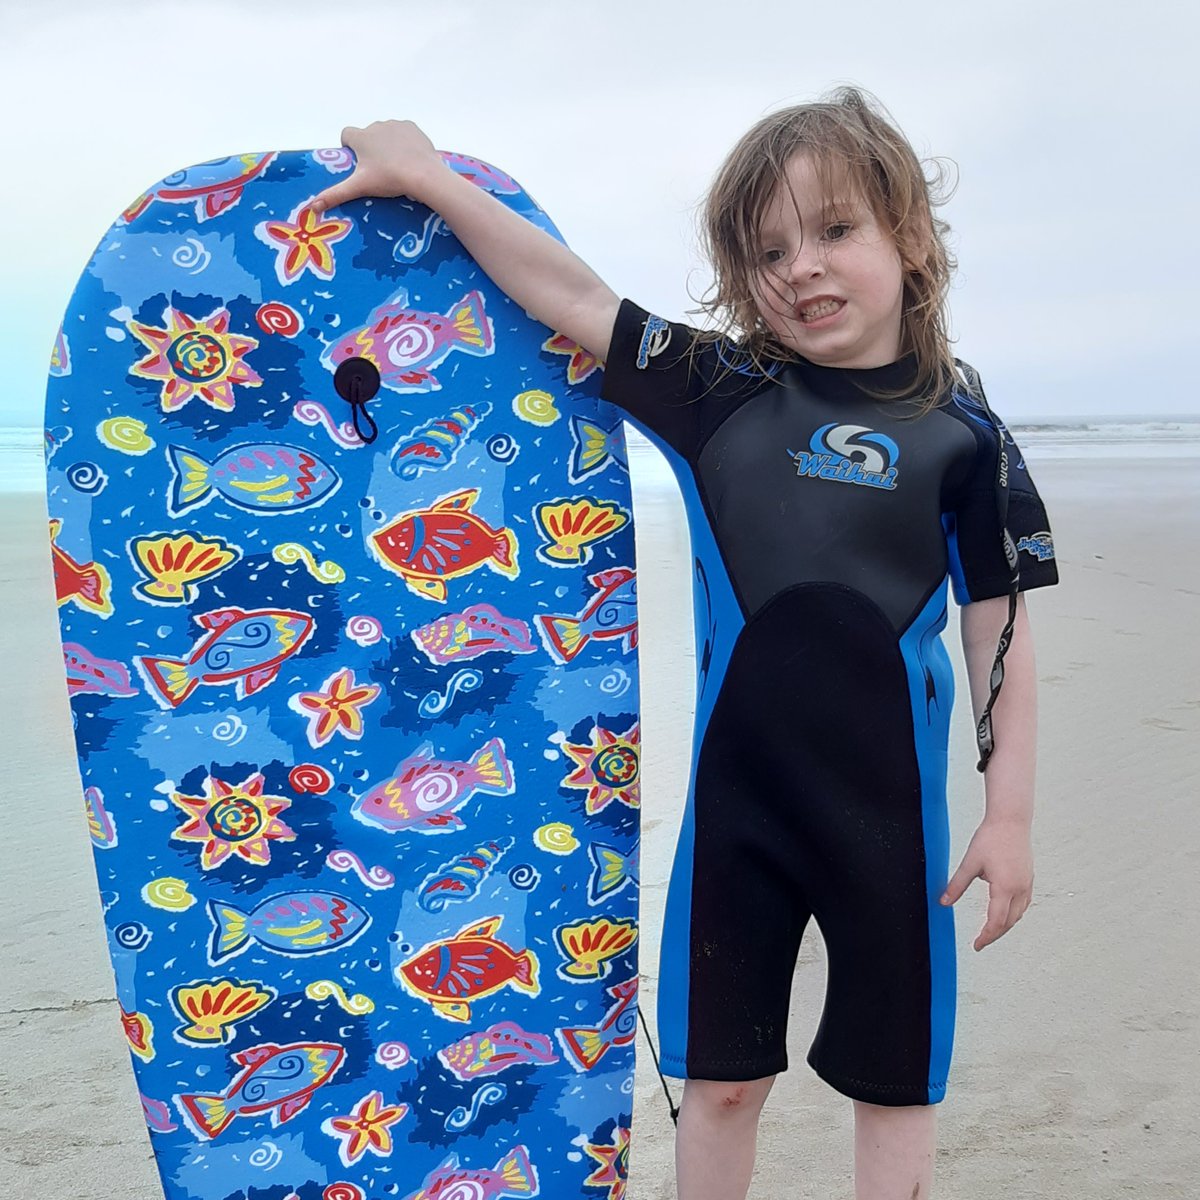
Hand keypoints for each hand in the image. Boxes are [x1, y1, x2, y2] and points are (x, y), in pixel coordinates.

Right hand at [311, 120, 444, 214]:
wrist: (424, 174)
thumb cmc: (389, 179)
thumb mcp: (360, 187)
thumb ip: (335, 194)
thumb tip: (312, 207)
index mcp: (360, 136)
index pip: (346, 135)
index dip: (350, 148)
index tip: (359, 163)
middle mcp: (375, 125)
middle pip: (367, 136)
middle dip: (370, 149)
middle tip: (380, 171)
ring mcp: (395, 124)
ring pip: (385, 134)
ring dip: (387, 145)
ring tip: (396, 166)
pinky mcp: (412, 127)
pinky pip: (403, 133)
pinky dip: (404, 143)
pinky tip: (409, 158)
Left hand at [940, 819, 1033, 950]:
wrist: (1011, 820)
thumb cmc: (991, 838)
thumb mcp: (970, 863)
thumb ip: (956, 885)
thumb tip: (943, 902)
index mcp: (1004, 888)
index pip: (996, 922)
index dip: (986, 937)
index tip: (976, 945)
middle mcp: (1019, 889)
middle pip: (1009, 922)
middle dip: (995, 934)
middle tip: (981, 942)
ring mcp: (1027, 884)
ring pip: (1018, 914)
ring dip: (1005, 925)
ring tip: (990, 931)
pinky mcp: (1028, 878)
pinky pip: (1023, 904)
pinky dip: (1013, 914)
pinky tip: (1004, 913)